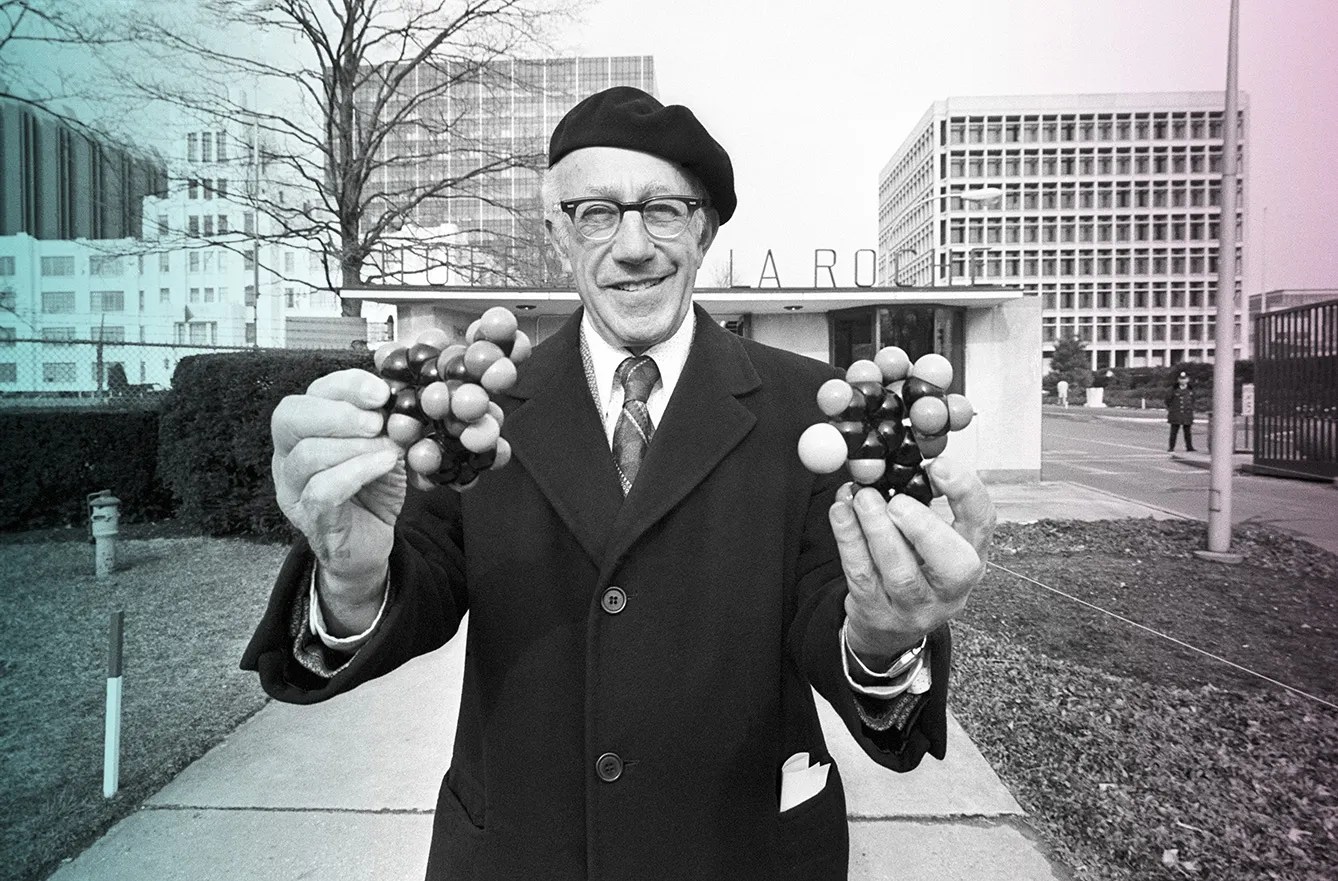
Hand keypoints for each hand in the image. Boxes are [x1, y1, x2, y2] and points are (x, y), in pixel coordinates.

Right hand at [271, 369, 403, 626]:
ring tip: (388, 447)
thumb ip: (386, 422)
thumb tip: (404, 397)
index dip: (345, 386)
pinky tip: (384, 464)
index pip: (310, 394)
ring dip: (353, 445)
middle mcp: (288, 456)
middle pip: (288, 418)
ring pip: (305, 456)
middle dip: (337, 413)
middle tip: (376, 420)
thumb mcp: (383, 445)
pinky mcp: (310, 518)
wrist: (371, 542)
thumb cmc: (372, 489)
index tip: (381, 392)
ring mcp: (294, 489)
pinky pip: (322, 490)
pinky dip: (356, 472)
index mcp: (304, 430)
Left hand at [829, 456, 994, 666]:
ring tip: (862, 498)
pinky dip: (849, 541)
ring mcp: (916, 607)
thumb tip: (892, 459)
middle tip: (897, 502)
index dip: (966, 492)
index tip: (939, 466)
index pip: (982, 522)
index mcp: (970, 555)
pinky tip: (840, 513)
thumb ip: (918, 501)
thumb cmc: (912, 566)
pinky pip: (863, 577)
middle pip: (954, 565)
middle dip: (924, 528)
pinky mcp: (879, 613)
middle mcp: (951, 587)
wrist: (888, 623)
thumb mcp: (927, 537)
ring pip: (901, 574)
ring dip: (878, 531)